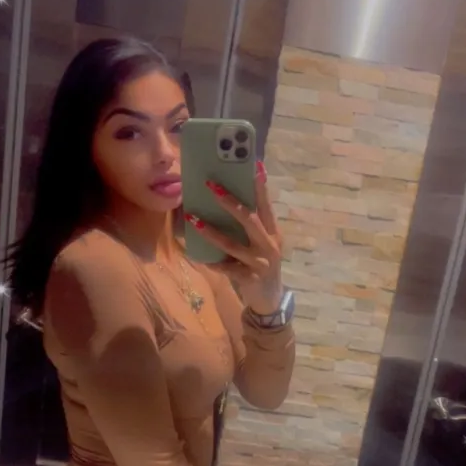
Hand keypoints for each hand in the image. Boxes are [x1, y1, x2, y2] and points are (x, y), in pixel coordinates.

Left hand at [184, 162, 283, 314]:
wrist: (269, 299)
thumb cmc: (261, 264)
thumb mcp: (262, 244)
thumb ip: (251, 227)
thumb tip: (227, 201)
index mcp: (273, 232)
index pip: (266, 205)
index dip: (261, 186)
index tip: (255, 165)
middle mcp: (269, 245)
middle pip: (249, 219)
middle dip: (229, 201)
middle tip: (210, 184)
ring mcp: (260, 263)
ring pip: (232, 244)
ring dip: (210, 231)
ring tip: (192, 218)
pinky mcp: (249, 278)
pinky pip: (226, 268)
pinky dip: (212, 262)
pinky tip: (197, 256)